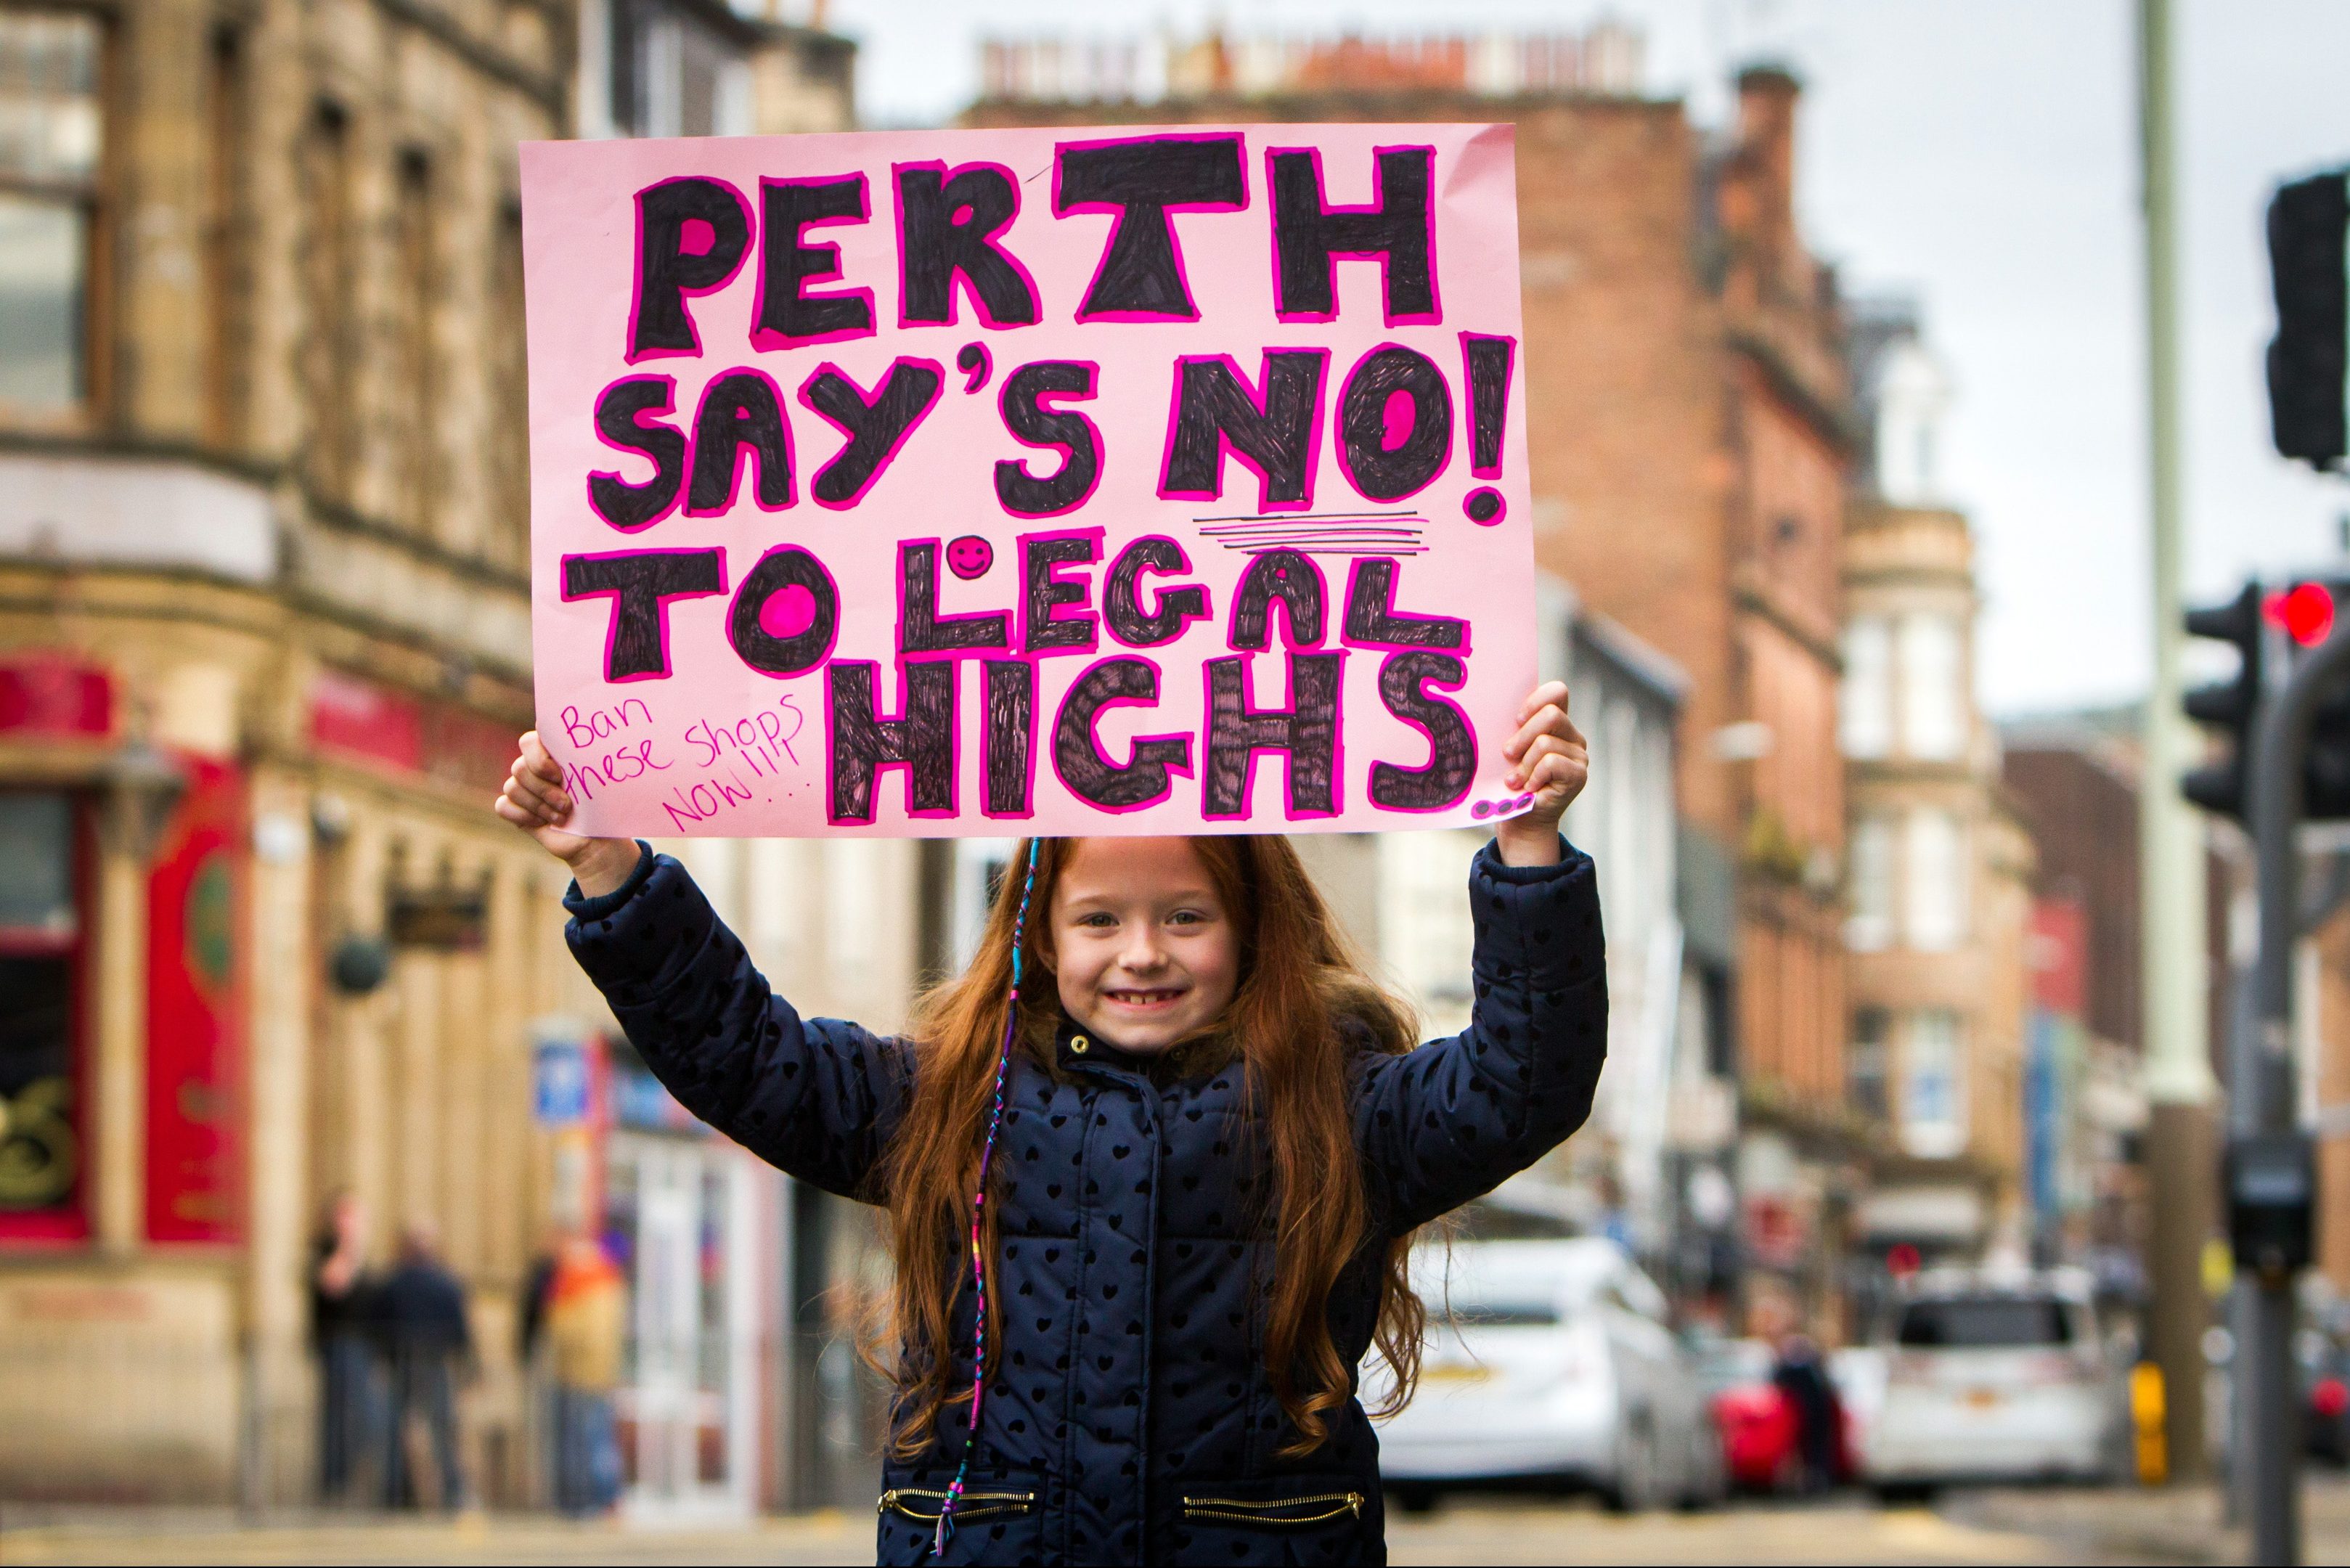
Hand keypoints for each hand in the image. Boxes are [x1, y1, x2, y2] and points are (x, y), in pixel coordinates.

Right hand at [493, 731, 640, 892]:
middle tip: (566, 805)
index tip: (559, 776)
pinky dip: (522, 815)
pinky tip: (542, 823)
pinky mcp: (516, 809)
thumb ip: (587, 762)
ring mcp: (524, 788)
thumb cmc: (604, 807)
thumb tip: (591, 743)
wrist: (598, 839)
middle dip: (544, 790)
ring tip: (561, 818)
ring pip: (512, 787)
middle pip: (519, 768)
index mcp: (554, 753)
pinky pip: (503, 806)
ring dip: (538, 806)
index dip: (538, 758)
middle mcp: (534, 767)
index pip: (529, 742)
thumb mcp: (600, 783)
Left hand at [1494, 681, 1588, 867]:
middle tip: (1508, 755)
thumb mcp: (1511, 751)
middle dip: (1522, 736)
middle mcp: (1572, 736)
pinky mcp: (1579, 775)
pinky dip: (1533, 776)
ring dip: (1524, 764)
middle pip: (1551, 715)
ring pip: (1545, 743)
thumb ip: (1514, 729)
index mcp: (1556, 724)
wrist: (1520, 820)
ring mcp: (1579, 755)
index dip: (1535, 700)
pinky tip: (1529, 788)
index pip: (1557, 692)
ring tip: (1516, 780)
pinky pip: (1551, 762)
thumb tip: (1494, 707)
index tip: (1515, 720)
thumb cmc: (1511, 782)